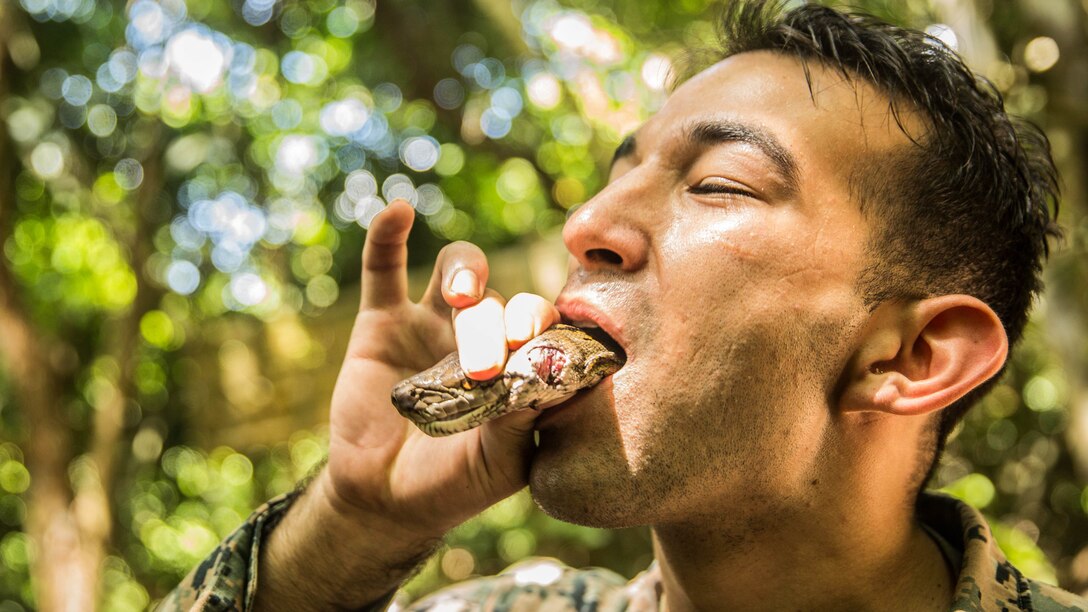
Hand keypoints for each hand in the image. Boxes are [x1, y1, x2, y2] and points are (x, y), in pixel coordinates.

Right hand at [322, 199, 559, 537]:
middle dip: (502, 323)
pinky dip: (389, 236)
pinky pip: (385, 269)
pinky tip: (398, 211)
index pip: (548, 327)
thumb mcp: (496, 463)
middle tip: (486, 364)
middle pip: (507, 300)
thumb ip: (520, 421)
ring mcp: (434, 323)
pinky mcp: (385, 321)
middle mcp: (484, 335)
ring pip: (463, 270)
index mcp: (521, 365)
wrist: (383, 495)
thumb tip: (549, 381)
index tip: (539, 348)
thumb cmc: (452, 483)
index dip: (548, 327)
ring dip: (467, 273)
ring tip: (460, 298)